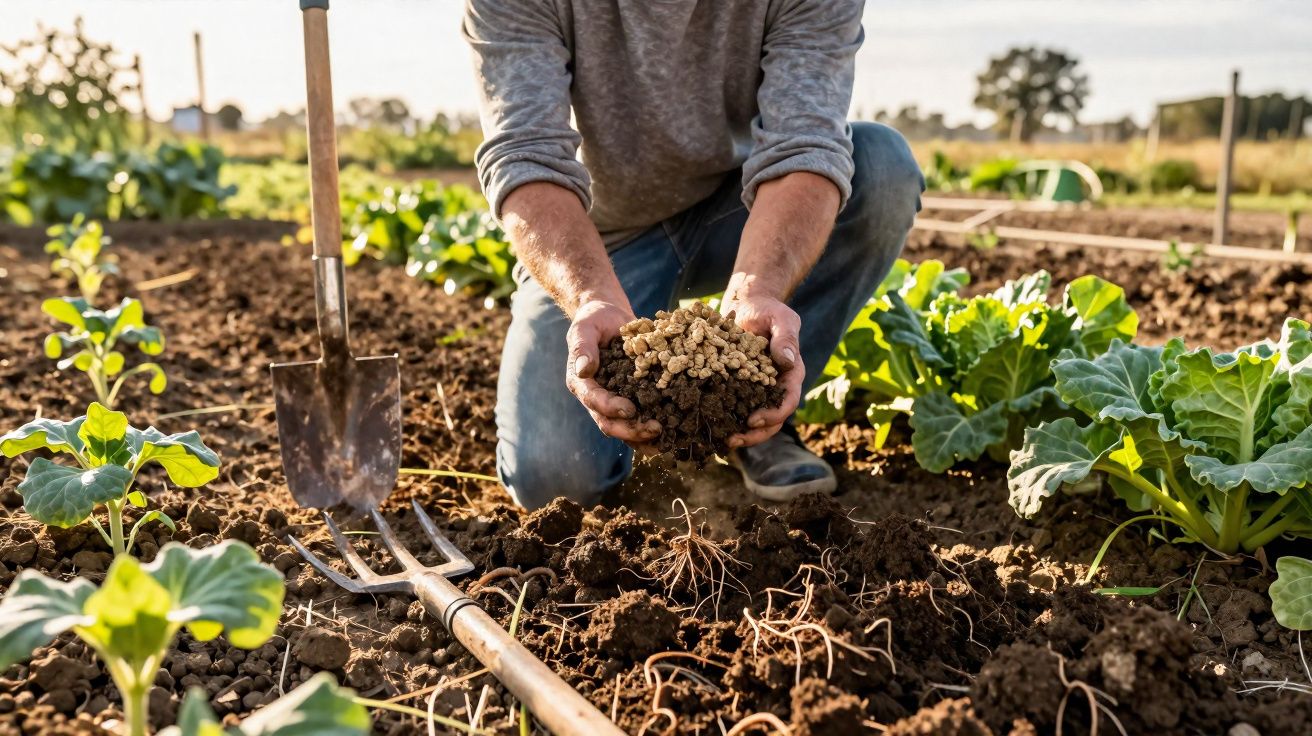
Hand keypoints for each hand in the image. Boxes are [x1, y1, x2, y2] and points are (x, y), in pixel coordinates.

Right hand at [566, 300, 662, 446]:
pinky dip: (653, 428)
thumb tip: (583, 369)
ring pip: (625, 428)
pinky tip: (672, 432)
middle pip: (609, 423)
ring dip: (644, 436)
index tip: (630, 409)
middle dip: (631, 429)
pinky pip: (640, 418)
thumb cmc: (595, 321)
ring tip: (666, 437)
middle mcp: (596, 398)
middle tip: (655, 428)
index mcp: (581, 382)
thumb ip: (583, 347)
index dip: (610, 407)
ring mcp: (614, 401)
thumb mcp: (585, 328)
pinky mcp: (631, 398)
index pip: (593, 400)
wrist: (610, 318)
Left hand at [721, 295, 803, 448]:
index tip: (753, 419)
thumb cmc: (768, 310)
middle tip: (733, 440)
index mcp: (791, 373)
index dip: (772, 414)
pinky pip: (735, 407)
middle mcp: (776, 386)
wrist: (748, 304)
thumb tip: (787, 362)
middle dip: (755, 434)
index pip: (787, 401)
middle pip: (772, 420)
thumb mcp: (780, 318)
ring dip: (740, 433)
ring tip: (721, 440)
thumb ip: (786, 338)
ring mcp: (757, 389)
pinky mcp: (738, 387)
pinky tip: (708, 425)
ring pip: (754, 420)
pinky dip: (725, 419)